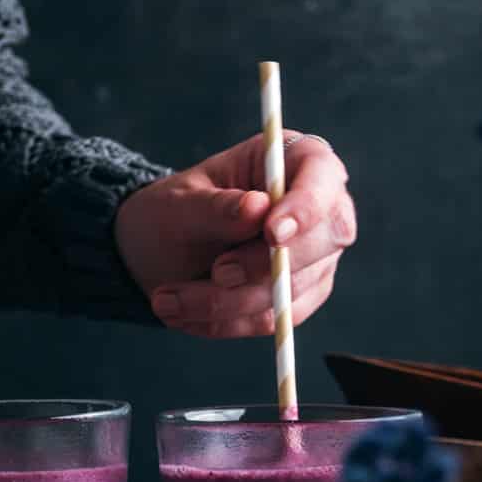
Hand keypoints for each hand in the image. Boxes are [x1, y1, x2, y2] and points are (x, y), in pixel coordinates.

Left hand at [114, 132, 355, 337]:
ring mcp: (315, 257)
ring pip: (290, 289)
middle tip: (216, 272)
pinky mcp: (300, 298)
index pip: (322, 176)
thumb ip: (215, 207)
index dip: (305, 206)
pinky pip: (272, 318)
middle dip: (263, 264)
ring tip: (167, 299)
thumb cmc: (174, 212)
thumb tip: (257, 208)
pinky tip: (183, 312)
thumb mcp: (178, 203)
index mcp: (294, 161)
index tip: (272, 233)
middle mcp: (317, 209)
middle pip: (322, 240)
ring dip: (226, 301)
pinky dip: (224, 321)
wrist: (159, 252)